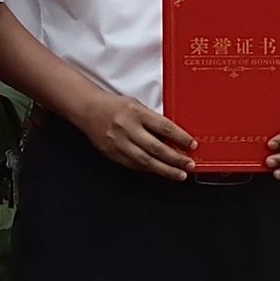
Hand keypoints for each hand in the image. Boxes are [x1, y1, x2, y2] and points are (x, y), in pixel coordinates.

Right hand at [72, 89, 194, 180]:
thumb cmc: (114, 106)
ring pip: (146, 160)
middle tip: (189, 164)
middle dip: (176, 158)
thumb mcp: (137, 106)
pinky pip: (133, 165)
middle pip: (157, 147)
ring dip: (165, 169)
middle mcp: (127, 128)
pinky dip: (148, 169)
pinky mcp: (112, 153)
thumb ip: (153, 121)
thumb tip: (173, 138)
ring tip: (179, 174)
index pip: (164, 127)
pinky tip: (159, 171)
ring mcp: (118, 142)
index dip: (181, 138)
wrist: (88, 109)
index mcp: (136, 112)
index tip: (191, 145)